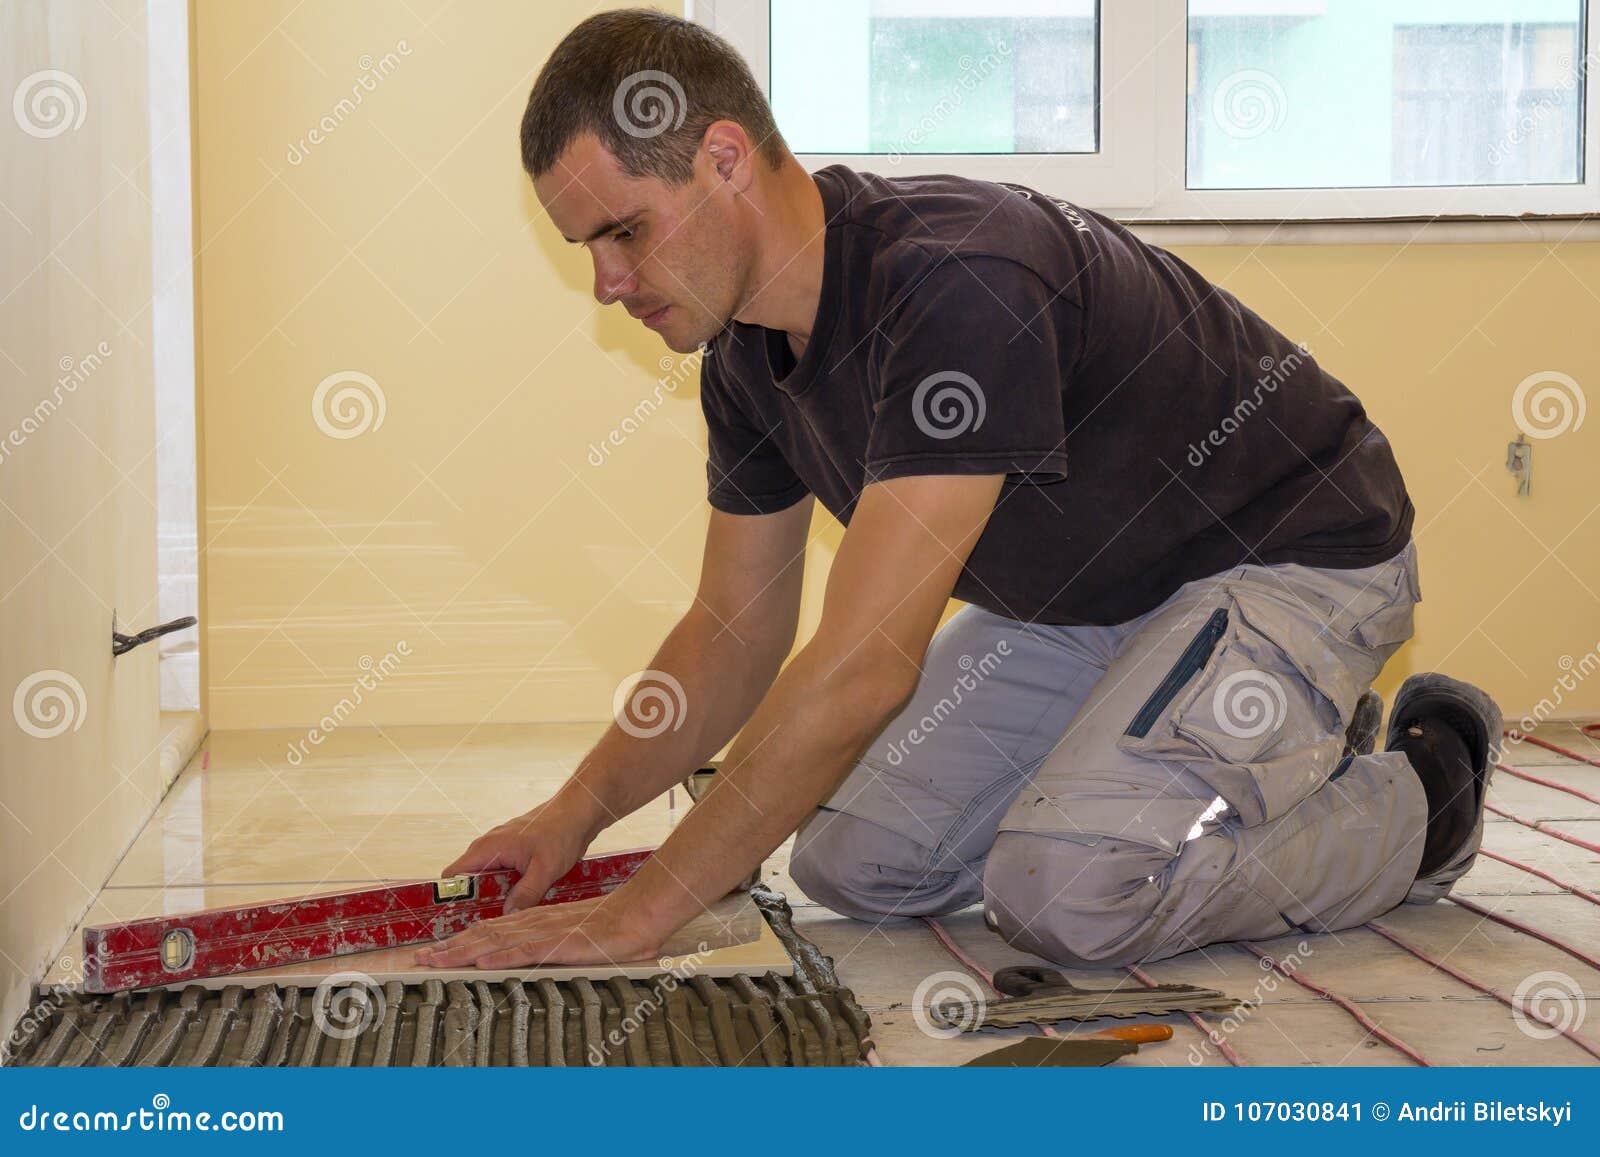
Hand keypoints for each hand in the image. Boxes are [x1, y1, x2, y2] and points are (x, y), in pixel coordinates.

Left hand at [413, 893, 663, 969]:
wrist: (637, 915)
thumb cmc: (613, 929)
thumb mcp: (576, 938)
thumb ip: (554, 946)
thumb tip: (537, 955)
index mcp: (536, 923)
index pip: (491, 931)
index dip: (461, 941)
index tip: (438, 951)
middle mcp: (534, 924)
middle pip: (483, 934)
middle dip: (449, 947)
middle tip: (420, 957)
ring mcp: (544, 932)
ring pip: (495, 941)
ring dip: (462, 951)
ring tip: (435, 960)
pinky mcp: (558, 943)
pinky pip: (524, 950)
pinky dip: (499, 956)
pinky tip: (481, 961)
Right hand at [440, 795, 601, 911]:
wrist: (579, 812)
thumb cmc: (561, 833)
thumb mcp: (545, 869)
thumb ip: (526, 894)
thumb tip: (507, 916)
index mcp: (487, 849)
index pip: (452, 876)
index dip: (450, 898)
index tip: (458, 920)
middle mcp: (488, 848)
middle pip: (468, 882)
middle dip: (474, 904)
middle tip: (485, 926)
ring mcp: (500, 849)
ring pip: (486, 880)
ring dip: (492, 897)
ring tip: (501, 919)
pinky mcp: (512, 853)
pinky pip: (500, 875)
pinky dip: (505, 888)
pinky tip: (518, 903)